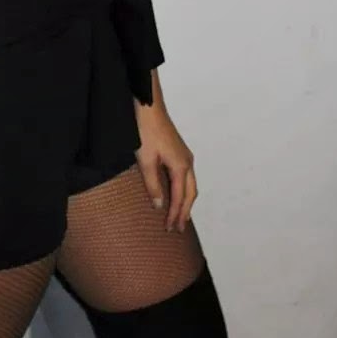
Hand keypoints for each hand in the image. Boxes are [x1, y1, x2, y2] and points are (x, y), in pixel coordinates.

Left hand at [134, 94, 197, 233]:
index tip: (170, 229)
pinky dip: (183, 190)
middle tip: (178, 229)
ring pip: (190, 185)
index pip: (179, 198)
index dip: (175, 215)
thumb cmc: (146, 131)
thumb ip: (153, 185)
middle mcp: (188, 162)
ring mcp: (185, 156)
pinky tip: (176, 194)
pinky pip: (186, 177)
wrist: (148, 108)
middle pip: (190, 194)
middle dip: (184, 212)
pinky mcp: (180, 152)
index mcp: (181, 167)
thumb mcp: (145, 161)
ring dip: (185, 202)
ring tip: (180, 216)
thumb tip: (160, 206)